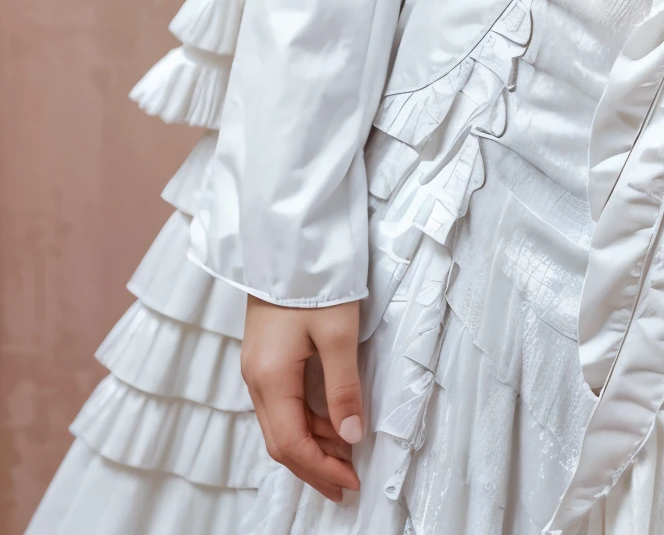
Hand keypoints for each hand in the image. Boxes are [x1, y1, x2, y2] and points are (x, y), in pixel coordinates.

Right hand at [241, 297, 363, 502]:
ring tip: (346, 455)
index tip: (351, 483)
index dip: (321, 469)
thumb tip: (352, 436)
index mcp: (270, 377)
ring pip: (280, 422)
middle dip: (313, 466)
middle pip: (280, 440)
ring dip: (311, 443)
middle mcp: (255, 378)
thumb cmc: (314, 279)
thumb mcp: (339, 333)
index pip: (291, 444)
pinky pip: (281, 402)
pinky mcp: (264, 354)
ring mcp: (256, 366)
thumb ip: (344, 388)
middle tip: (347, 483)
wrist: (286, 236)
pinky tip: (330, 421)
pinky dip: (305, 420)